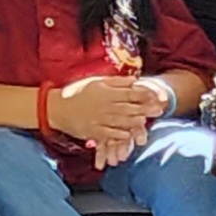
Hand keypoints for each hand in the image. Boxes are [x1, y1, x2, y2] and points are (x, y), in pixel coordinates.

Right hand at [47, 74, 167, 165]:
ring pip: (121, 121)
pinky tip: (127, 135)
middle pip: (129, 107)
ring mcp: (98, 119)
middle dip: (145, 109)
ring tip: (144, 122)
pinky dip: (119, 134)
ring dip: (134, 122)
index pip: (130, 93)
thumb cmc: (77, 93)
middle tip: (159, 110)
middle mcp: (104, 106)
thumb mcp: (95, 83)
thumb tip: (135, 80)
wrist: (56, 108)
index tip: (157, 95)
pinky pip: (109, 133)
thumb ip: (116, 82)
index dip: (145, 94)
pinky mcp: (93, 131)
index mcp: (106, 93)